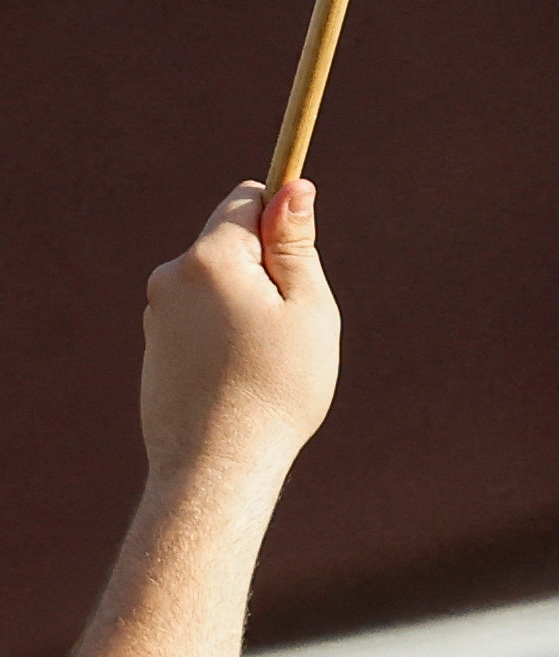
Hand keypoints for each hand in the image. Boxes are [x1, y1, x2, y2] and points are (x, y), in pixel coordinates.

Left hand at [136, 181, 338, 490]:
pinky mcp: (154, 346)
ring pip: (218, 281)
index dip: (283, 219)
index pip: (247, 199)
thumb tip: (293, 188)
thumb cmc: (276, 388)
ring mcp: (156, 315)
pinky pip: (201, 315)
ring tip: (263, 356)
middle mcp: (171, 278)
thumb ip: (296, 244)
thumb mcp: (307, 307)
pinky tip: (239, 375)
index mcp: (210, 259)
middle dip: (265, 266)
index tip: (300, 258)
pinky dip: (224, 331)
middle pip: (231, 241)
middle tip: (289, 323)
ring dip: (245, 301)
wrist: (215, 468)